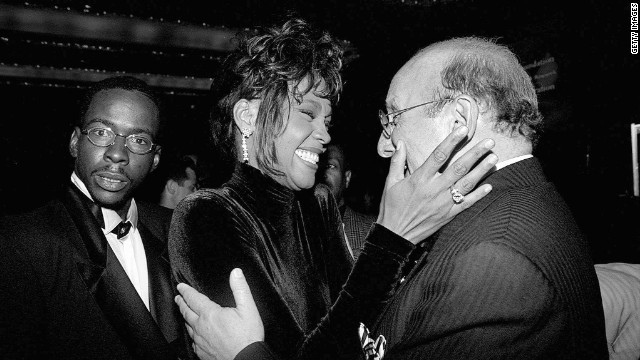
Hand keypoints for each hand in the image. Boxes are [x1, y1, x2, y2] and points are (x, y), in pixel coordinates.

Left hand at [175, 268, 263, 359]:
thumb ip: (240, 288)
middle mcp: (201, 327)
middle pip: (186, 312)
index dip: (186, 291)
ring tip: (184, 313)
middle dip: (181, 303)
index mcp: (210, 314)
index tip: (180, 287)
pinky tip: (194, 335)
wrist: (246, 359)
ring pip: (188, 327)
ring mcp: (200, 341)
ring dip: (185, 317)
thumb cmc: (247, 337)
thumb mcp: (248, 308)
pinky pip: (193, 341)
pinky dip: (191, 334)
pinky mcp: (202, 352)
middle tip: (178, 298)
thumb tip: (236, 273)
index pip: (193, 298)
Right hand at [377, 126, 497, 243]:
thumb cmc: (391, 207)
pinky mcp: (448, 215)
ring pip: (467, 184)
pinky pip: (467, 203)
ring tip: (494, 158)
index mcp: (419, 179)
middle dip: (475, 154)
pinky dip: (479, 195)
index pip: (439, 156)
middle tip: (489, 142)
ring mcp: (443, 203)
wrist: (396, 234)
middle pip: (459, 168)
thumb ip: (397, 162)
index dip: (452, 142)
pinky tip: (490, 186)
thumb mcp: (390, 183)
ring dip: (481, 171)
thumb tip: (401, 143)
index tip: (463, 130)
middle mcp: (434, 189)